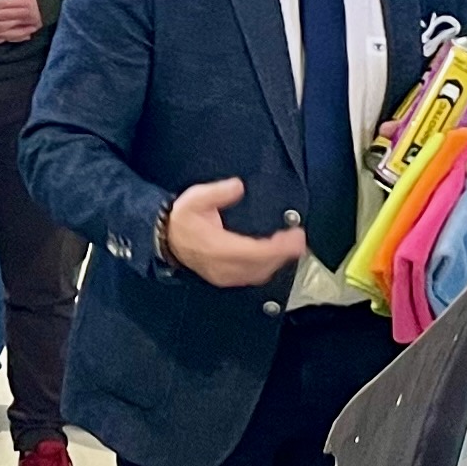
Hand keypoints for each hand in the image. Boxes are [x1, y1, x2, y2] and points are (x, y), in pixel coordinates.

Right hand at [163, 179, 306, 288]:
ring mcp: (224, 275)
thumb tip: (237, 186)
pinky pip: (252, 277)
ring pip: (258, 274)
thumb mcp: (195, 199)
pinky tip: (275, 258)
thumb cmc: (182, 221)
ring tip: (291, 247)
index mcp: (216, 247)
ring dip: (277, 262)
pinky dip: (267, 268)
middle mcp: (222, 266)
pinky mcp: (225, 279)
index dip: (277, 247)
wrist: (167, 240)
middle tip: (299, 240)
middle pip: (261, 266)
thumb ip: (217, 192)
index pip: (253, 251)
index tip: (294, 237)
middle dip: (283, 254)